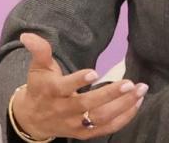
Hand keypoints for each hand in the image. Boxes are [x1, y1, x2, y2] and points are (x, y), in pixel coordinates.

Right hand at [12, 32, 147, 139]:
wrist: (32, 119)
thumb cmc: (40, 88)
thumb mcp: (38, 68)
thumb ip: (39, 51)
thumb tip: (28, 35)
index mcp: (51, 92)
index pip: (64, 88)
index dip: (78, 81)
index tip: (95, 72)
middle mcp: (63, 110)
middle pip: (86, 105)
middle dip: (109, 95)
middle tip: (130, 83)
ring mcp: (75, 124)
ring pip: (100, 118)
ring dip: (122, 106)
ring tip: (140, 91)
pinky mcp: (84, 133)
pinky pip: (106, 129)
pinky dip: (123, 118)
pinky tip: (137, 104)